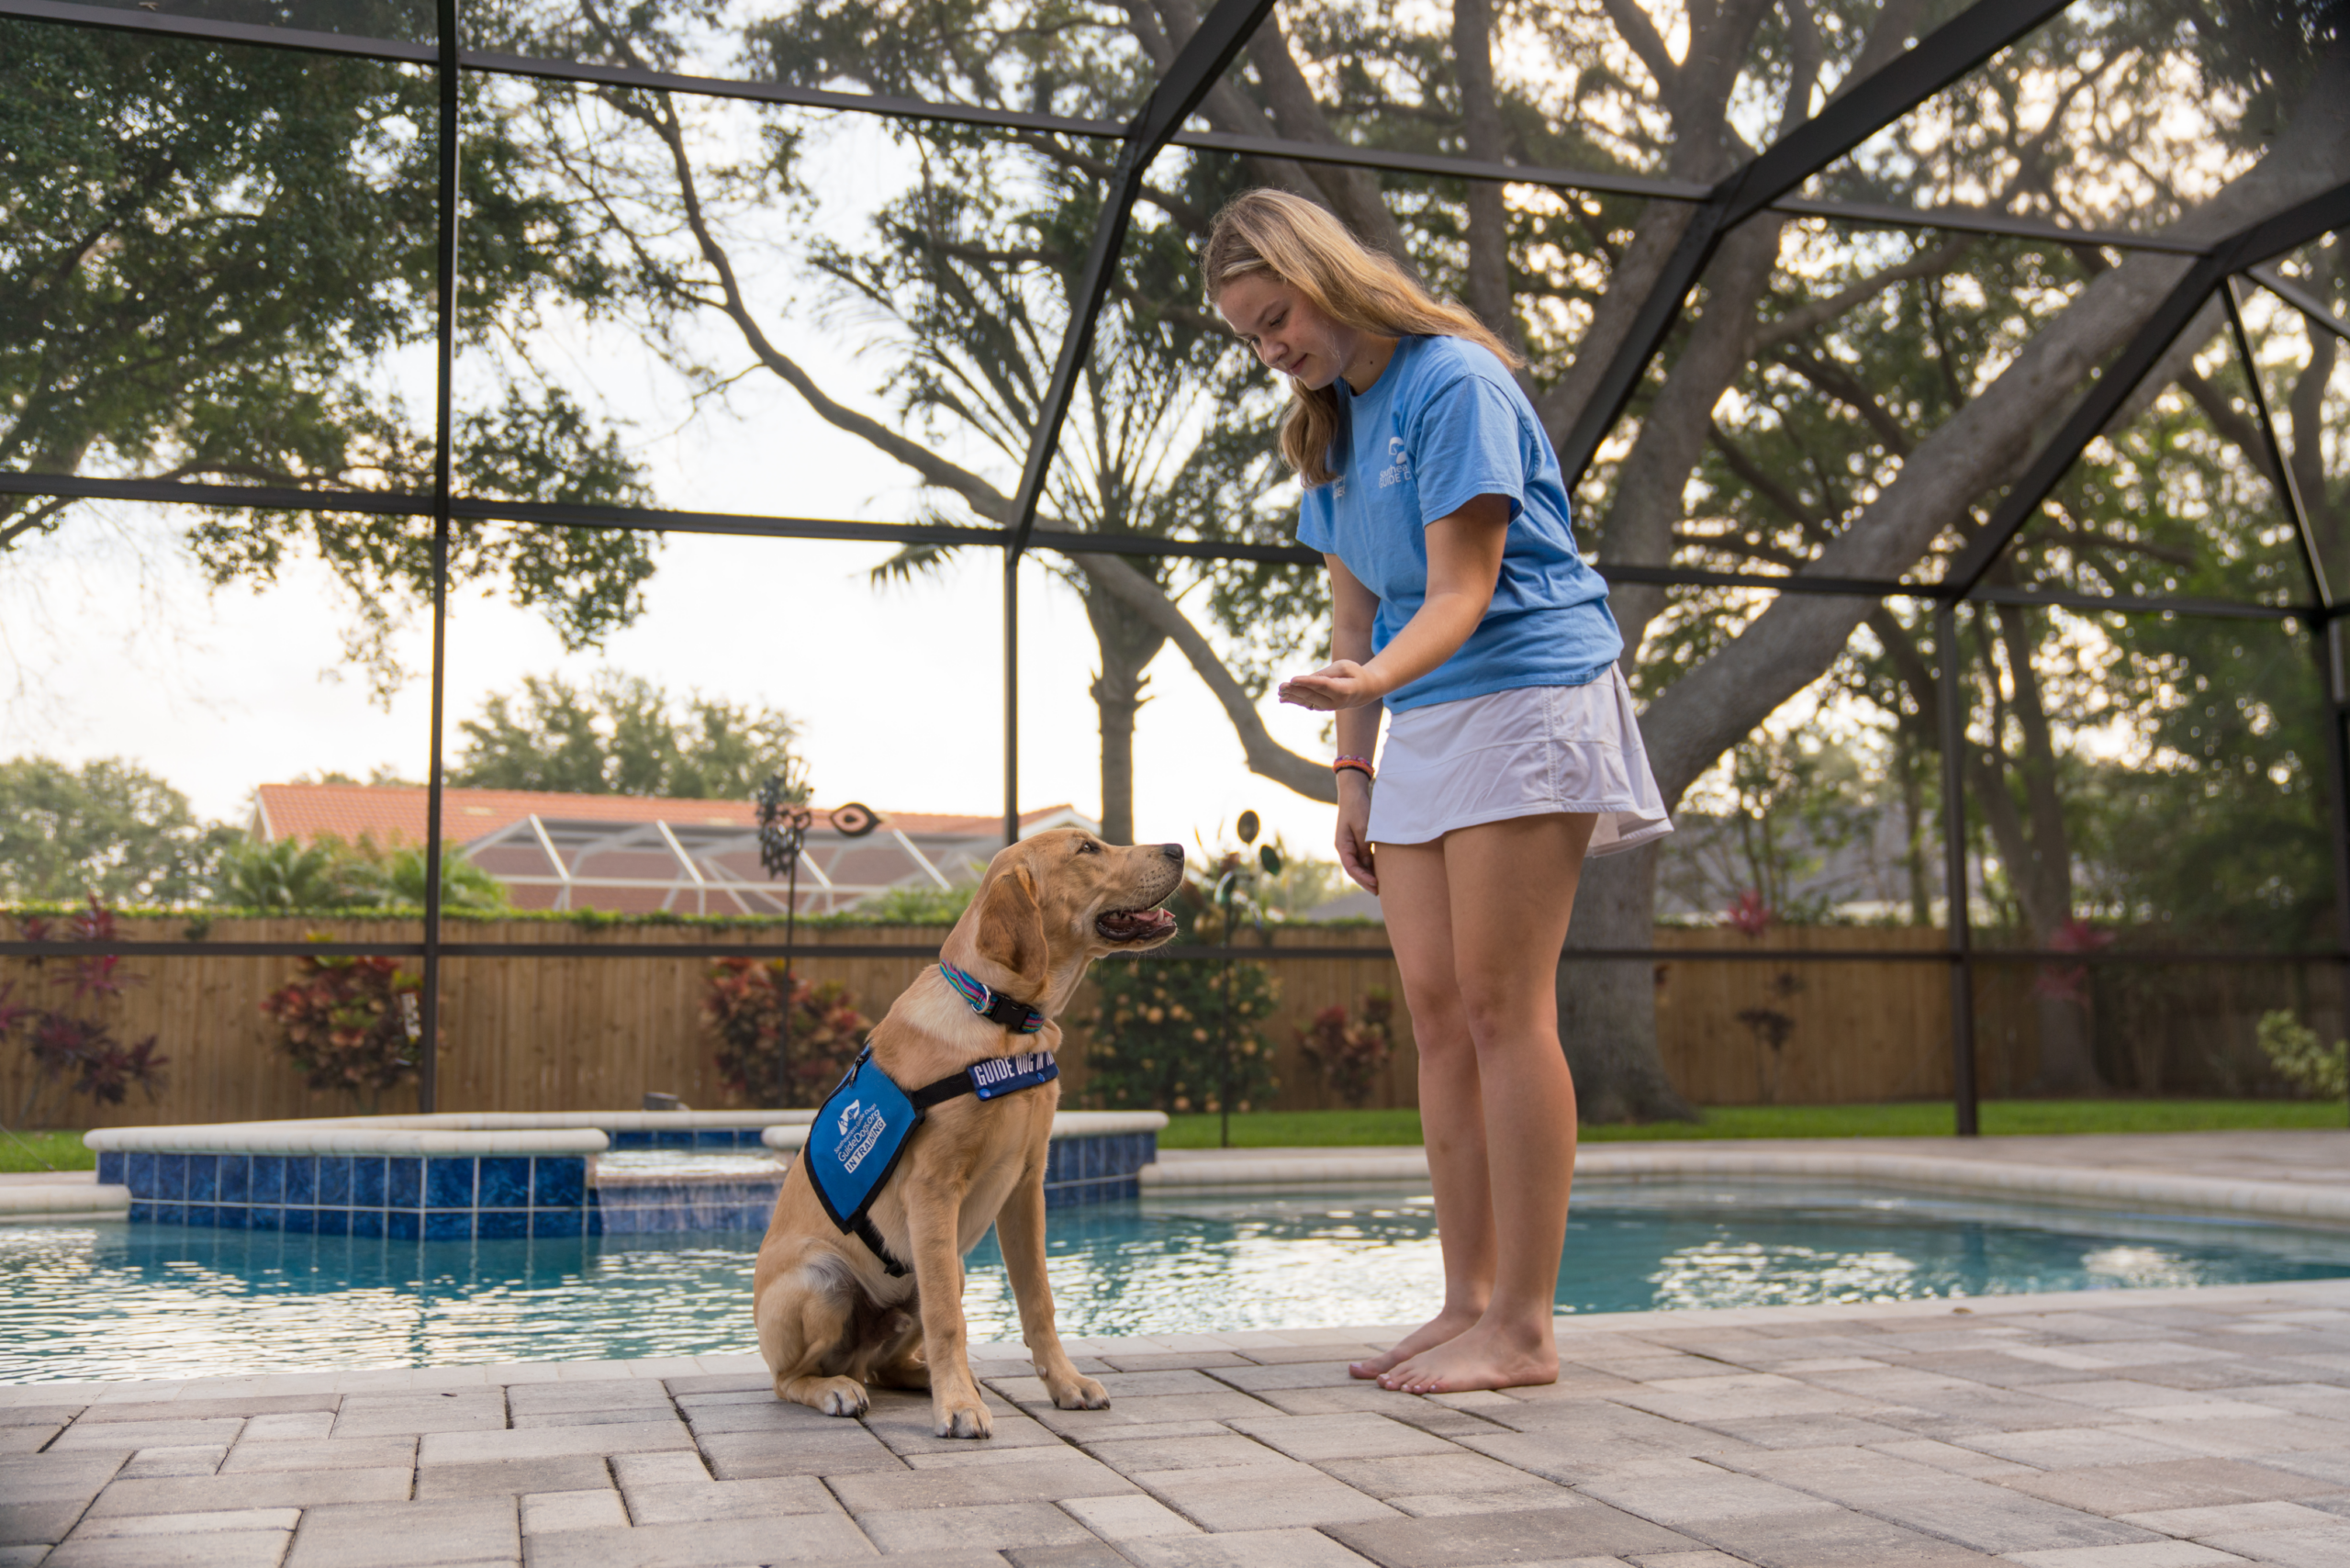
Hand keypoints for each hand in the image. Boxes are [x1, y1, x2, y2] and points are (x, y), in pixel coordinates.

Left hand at [1278, 660, 1384, 710]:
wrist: (1364, 690)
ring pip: (1308, 701)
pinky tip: (1283, 698)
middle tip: (1281, 685)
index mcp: (1344, 689)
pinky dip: (1295, 701)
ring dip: (1292, 696)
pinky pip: (1307, 704)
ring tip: (1279, 691)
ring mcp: (1329, 706)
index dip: (1307, 682)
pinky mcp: (1323, 707)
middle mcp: (1336, 701)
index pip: (1322, 686)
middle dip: (1295, 690)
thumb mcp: (1344, 666)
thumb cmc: (1354, 674)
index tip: (1293, 679)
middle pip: (1312, 695)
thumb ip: (1327, 673)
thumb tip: (1308, 680)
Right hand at [1335, 773, 1375, 893]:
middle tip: (1379, 891)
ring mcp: (1351, 845)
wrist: (1354, 792)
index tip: (1376, 883)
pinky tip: (1379, 872)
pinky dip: (1370, 866)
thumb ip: (1364, 846)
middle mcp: (1345, 847)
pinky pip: (1363, 857)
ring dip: (1368, 875)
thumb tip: (1368, 863)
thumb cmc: (1358, 808)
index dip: (1363, 877)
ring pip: (1359, 865)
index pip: (1351, 867)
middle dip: (1365, 881)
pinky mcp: (1358, 841)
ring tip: (1380, 886)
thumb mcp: (1363, 827)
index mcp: (1342, 845)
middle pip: (1354, 869)